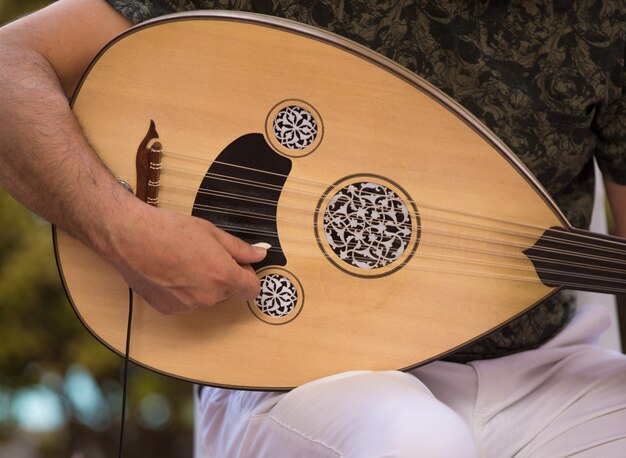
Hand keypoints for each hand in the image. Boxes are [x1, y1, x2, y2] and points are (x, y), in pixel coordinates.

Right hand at [104, 201, 267, 314]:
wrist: (130, 237)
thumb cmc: (169, 230)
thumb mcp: (212, 233)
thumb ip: (240, 248)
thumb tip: (259, 253)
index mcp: (223, 277)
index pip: (252, 289)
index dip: (248, 275)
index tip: (240, 265)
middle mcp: (208, 297)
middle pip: (228, 291)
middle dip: (223, 276)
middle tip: (205, 254)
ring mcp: (188, 306)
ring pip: (206, 297)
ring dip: (202, 284)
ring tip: (183, 260)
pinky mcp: (169, 310)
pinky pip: (186, 302)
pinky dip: (183, 291)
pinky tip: (170, 272)